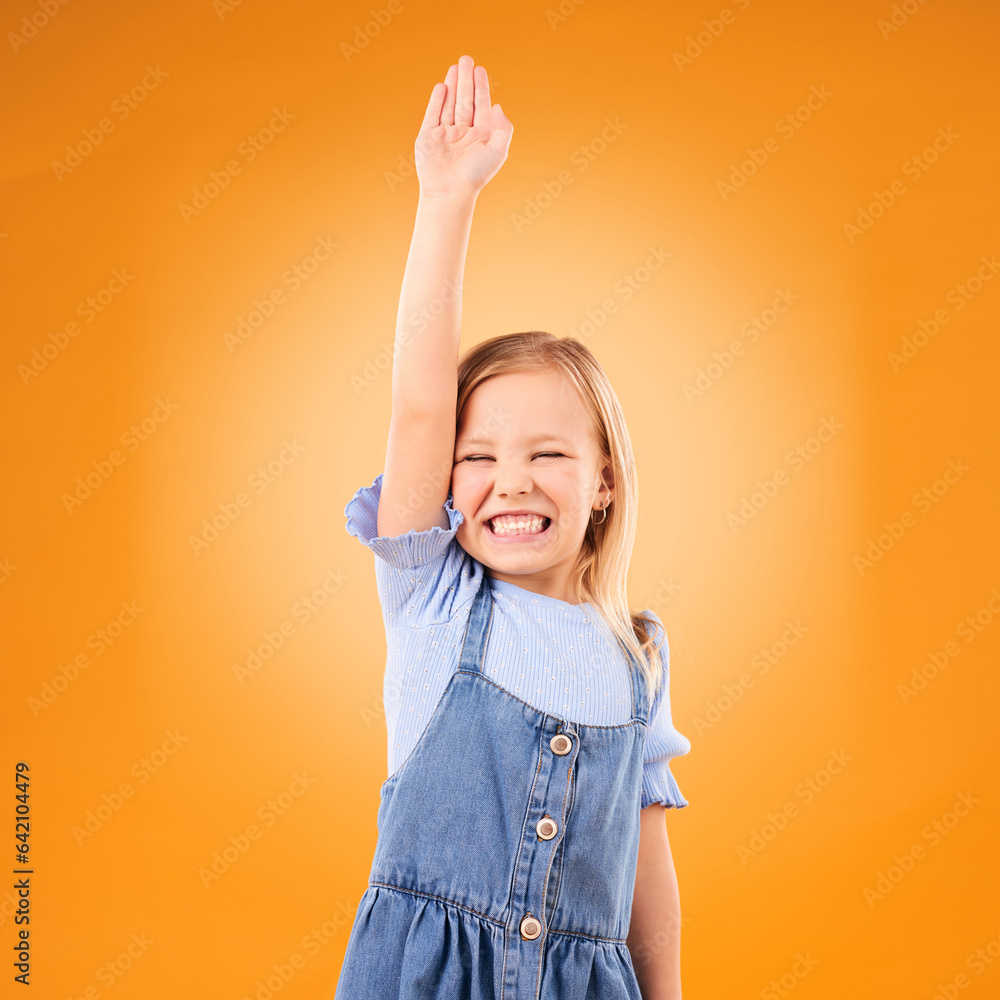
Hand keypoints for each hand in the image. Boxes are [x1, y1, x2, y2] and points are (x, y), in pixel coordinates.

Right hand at [414, 54, 512, 198]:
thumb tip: (497, 106)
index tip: (480, 70)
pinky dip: (437, 101)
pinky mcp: (428, 138)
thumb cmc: (475, 175)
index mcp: (480, 137)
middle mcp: (463, 134)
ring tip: (454, 67)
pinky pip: (433, 115)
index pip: (481, 106)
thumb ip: (502, 128)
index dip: (481, 87)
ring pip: (449, 105)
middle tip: (466, 59)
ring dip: (452, 85)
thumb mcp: (498, 151)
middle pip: (464, 101)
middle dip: (466, 80)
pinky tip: (441, 87)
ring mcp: (445, 135)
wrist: (449, 191)